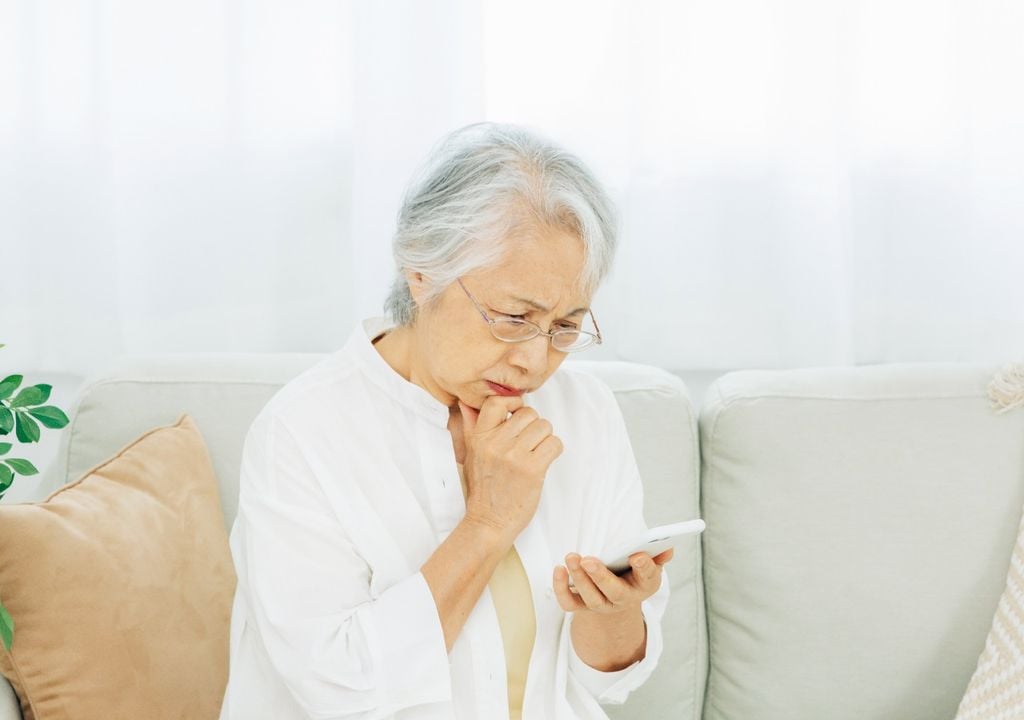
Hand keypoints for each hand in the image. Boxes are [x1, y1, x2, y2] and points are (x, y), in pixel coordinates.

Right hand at [458, 396, 562, 542]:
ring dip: (545, 439)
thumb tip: (466, 403)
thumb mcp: (470, 456)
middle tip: (528, 443)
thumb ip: (470, 428)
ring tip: (535, 454)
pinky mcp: (533, 469)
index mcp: (479, 437)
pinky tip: (543, 461)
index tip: (517, 414)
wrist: (489, 523)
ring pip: (545, 426)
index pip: (497, 402)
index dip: (513, 403)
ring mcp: (514, 456)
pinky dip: (554, 451)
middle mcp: (495, 443)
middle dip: (533, 427)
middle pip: (529, 413)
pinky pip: (554, 444)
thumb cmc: (483, 490)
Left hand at [552, 548, 672, 614]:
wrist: (618, 596)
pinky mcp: (581, 605)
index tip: (637, 555)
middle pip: (613, 592)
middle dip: (600, 577)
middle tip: (589, 561)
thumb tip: (668, 547)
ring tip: (572, 557)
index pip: (648, 577)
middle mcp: (623, 599)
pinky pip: (569, 602)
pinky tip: (559, 568)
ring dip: (578, 578)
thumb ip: (659, 555)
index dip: (644, 567)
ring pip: (590, 597)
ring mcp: (601, 604)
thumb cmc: (634, 573)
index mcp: (644, 585)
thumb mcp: (650, 564)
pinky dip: (561, 588)